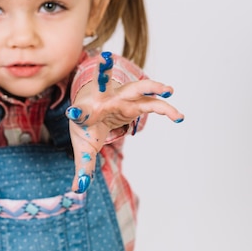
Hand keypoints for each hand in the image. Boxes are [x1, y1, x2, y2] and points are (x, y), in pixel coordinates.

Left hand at [65, 52, 183, 192]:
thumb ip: (83, 168)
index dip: (76, 114)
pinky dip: (165, 108)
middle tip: (105, 59)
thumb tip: (78, 191)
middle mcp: (103, 100)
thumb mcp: (83, 149)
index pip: (80, 113)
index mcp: (85, 112)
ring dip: (151, 87)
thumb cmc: (86, 127)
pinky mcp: (135, 102)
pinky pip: (152, 103)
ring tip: (168, 90)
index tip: (72, 113)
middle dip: (105, 73)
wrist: (93, 110)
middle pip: (104, 84)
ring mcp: (121, 98)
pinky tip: (179, 117)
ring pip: (136, 89)